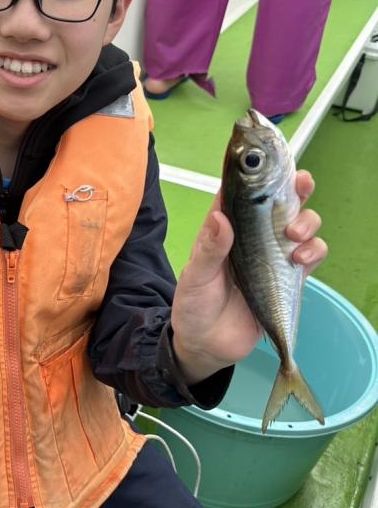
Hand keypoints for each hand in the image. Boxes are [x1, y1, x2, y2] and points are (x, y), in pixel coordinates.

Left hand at [170, 171, 326, 384]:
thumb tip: (220, 218)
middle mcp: (251, 235)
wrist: (206, 347)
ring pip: (301, 224)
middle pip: (279, 200)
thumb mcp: (195, 277)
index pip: (241, 191)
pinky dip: (314, 251)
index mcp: (224, 228)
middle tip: (302, 184)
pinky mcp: (288, 278)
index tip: (268, 160)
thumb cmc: (194, 306)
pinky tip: (301, 260)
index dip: (255, 172)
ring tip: (294, 234)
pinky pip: (310, 255)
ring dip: (307, 221)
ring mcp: (272, 255)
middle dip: (295, 186)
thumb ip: (210, 249)